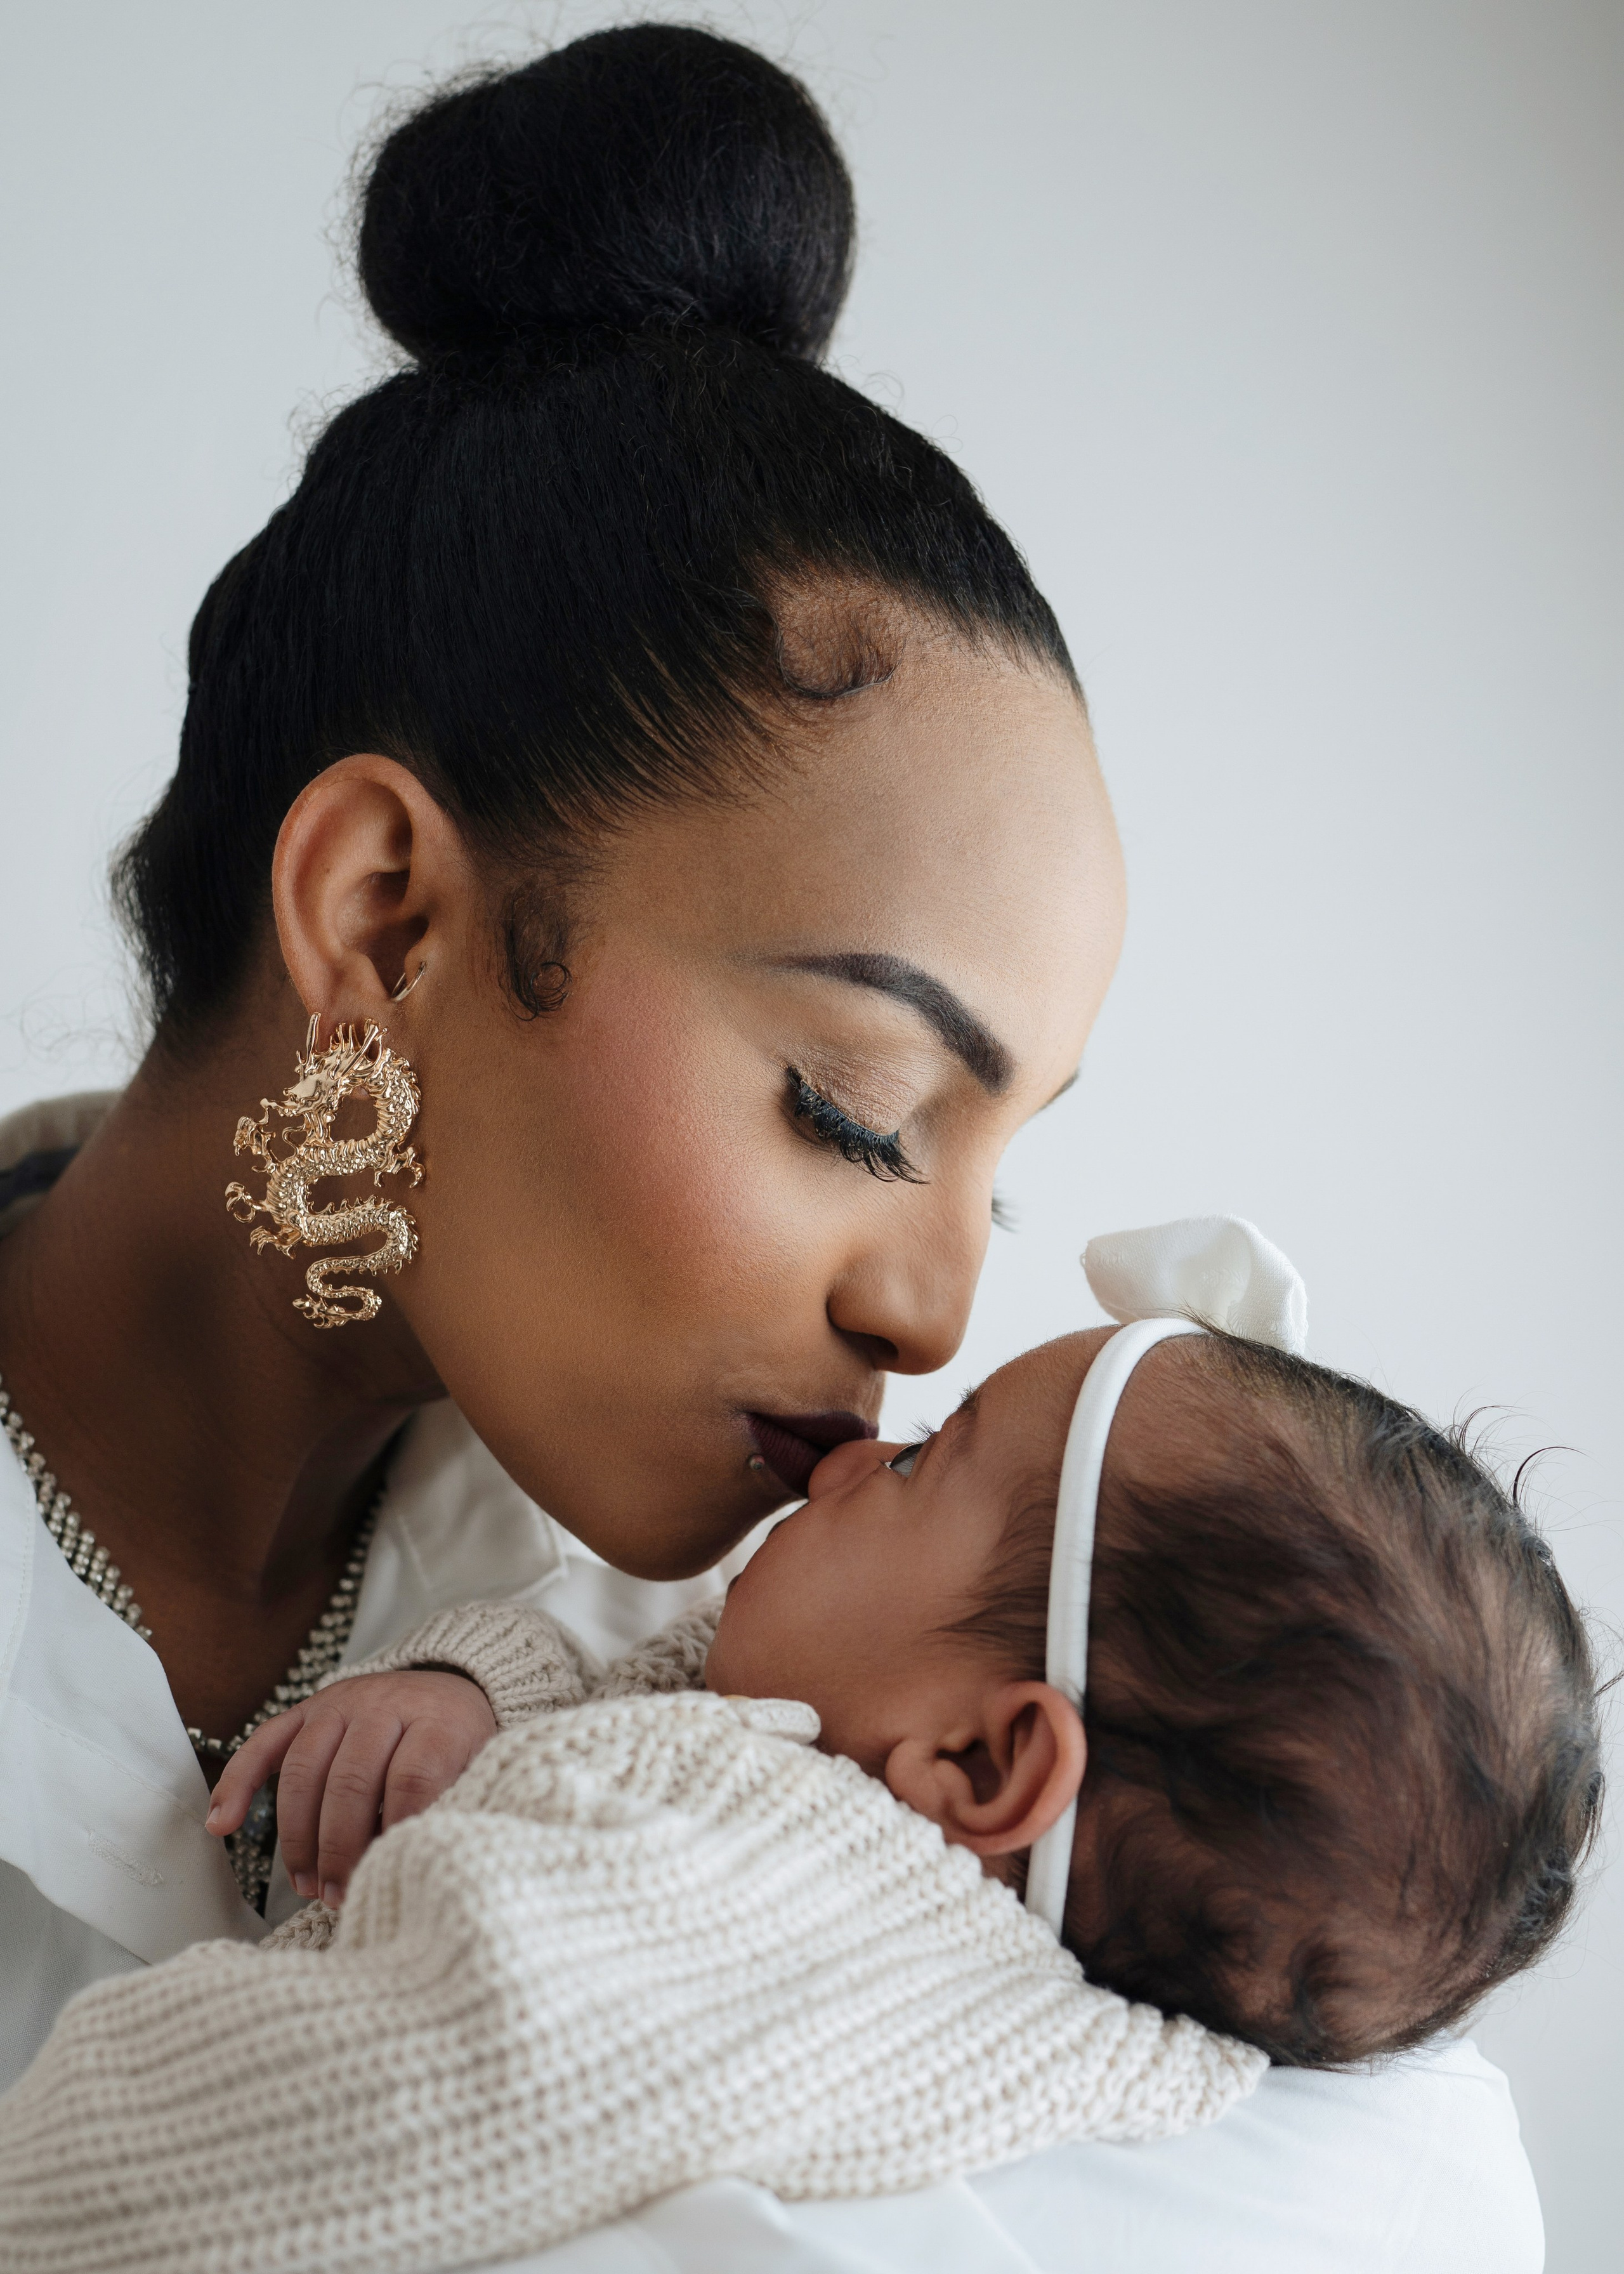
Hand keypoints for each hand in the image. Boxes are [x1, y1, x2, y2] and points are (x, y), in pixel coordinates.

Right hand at [206, 1669, 497, 1907]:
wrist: (451, 1686)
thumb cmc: (462, 1745)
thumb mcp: (477, 1770)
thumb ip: (454, 1807)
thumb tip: (421, 1863)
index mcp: (438, 1720)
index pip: (411, 1778)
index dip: (397, 1832)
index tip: (389, 1872)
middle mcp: (386, 1704)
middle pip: (352, 1779)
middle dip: (339, 1847)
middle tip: (337, 1894)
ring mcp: (342, 1703)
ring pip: (305, 1768)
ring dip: (298, 1835)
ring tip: (307, 1884)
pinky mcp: (308, 1708)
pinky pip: (264, 1743)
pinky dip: (238, 1784)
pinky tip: (223, 1826)